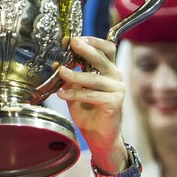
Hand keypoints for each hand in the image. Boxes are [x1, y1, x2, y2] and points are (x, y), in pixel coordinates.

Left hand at [58, 35, 125, 160]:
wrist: (99, 138)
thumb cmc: (89, 114)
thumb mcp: (76, 92)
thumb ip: (71, 79)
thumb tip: (58, 65)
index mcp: (109, 71)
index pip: (106, 49)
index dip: (91, 41)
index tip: (73, 39)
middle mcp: (116, 77)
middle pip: (103, 57)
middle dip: (87, 48)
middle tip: (73, 42)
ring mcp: (118, 89)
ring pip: (94, 78)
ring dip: (76, 74)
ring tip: (60, 72)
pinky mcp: (115, 102)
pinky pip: (92, 95)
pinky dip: (75, 94)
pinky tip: (62, 94)